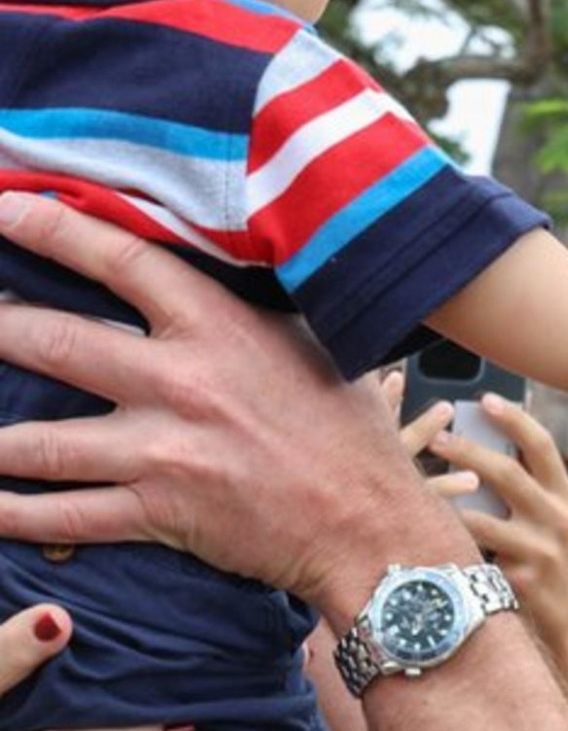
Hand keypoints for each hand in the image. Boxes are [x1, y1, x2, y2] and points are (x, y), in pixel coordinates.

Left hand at [0, 194, 468, 612]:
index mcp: (221, 327)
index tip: (4, 209)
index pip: (121, 259)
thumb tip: (214, 271)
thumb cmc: (348, 430)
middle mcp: (180, 382)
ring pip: (38, 441)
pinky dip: (12, 510)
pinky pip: (63, 513)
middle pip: (56, 340)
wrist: (368, 522)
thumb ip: (248, 310)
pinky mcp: (158, 512)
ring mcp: (162, 451)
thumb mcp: (308, 343)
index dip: (53, 228)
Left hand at [422, 397, 567, 717]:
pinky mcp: (521, 581)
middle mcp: (558, 518)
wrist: (563, 633)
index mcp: (564, 497)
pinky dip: (447, 542)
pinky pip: (474, 555)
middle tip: (436, 438)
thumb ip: (521, 491)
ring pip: (483, 516)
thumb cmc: (542, 568)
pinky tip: (422, 535)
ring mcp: (542, 551)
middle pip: (508, 473)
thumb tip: (475, 444)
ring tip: (417, 485)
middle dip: (468, 452)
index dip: (514, 418)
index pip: (542, 445)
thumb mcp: (545, 524)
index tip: (484, 398)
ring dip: (446, 499)